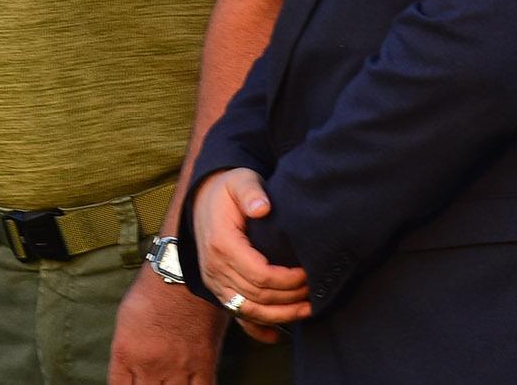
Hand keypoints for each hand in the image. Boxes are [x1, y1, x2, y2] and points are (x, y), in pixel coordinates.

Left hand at [108, 267, 222, 383]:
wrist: (182, 271)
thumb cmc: (151, 290)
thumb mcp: (125, 321)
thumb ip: (127, 354)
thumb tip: (130, 376)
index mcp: (126, 353)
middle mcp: (150, 366)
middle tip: (151, 381)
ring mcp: (179, 369)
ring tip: (168, 383)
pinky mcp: (205, 366)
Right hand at [191, 169, 310, 331]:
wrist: (202, 199)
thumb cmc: (226, 190)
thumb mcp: (239, 181)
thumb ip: (250, 191)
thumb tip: (262, 208)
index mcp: (221, 245)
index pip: (260, 276)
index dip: (288, 280)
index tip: (307, 272)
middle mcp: (214, 269)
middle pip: (258, 298)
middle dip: (290, 298)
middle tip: (314, 290)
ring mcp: (215, 282)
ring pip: (250, 312)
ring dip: (281, 315)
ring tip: (307, 309)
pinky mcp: (218, 289)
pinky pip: (237, 317)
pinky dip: (258, 330)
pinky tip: (277, 334)